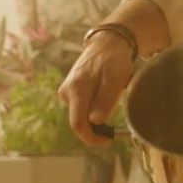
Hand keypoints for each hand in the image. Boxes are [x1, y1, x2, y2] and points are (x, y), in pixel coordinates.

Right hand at [59, 32, 136, 146]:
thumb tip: (95, 121)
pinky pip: (81, 108)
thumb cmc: (113, 60)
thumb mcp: (115, 78)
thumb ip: (105, 100)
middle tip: (114, 126)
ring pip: (80, 115)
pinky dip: (93, 110)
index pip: (77, 124)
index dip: (92, 138)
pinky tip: (104, 97)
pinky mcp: (70, 91)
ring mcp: (66, 92)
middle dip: (95, 129)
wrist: (106, 43)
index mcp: (76, 90)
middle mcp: (66, 93)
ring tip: (112, 101)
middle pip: (78, 122)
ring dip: (95, 118)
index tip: (108, 139)